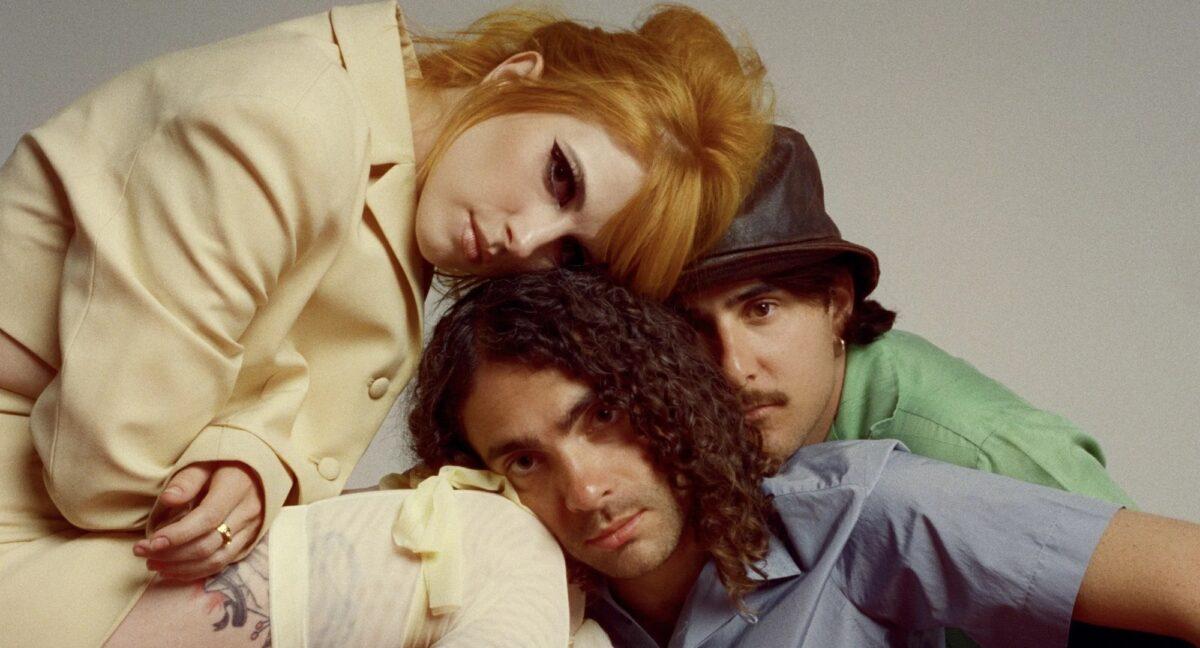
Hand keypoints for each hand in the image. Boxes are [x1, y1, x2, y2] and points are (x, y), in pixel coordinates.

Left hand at [133, 461, 264, 579]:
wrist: (256, 470)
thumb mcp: (205, 462)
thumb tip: (168, 499)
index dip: (178, 534)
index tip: (150, 542)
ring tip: (152, 563)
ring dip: (180, 567)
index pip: (207, 518)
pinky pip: (222, 564)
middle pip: (209, 544)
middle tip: (141, 552)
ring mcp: (250, 529)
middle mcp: (247, 511)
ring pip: (215, 560)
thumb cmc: (223, 463)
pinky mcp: (248, 541)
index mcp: (237, 487)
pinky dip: (194, 572)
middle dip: (171, 554)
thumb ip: (187, 481)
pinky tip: (172, 569)